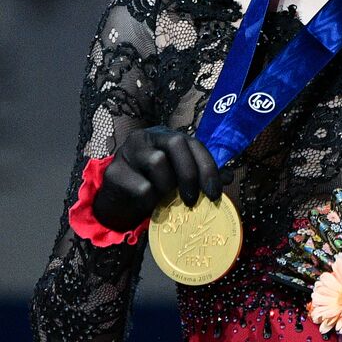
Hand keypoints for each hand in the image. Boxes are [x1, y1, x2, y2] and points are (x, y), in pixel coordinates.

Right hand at [91, 126, 220, 231]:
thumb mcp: (179, 180)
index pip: (193, 143)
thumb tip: (228, 177)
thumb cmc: (153, 187)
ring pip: (157, 161)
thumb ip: (202, 175)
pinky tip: (148, 205)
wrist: (118, 204)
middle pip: (175, 143)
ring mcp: (127, 152)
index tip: (214, 193)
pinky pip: (140, 186)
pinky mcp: (113, 172)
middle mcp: (146, 138)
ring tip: (165, 200)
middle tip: (192, 199)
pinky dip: (149, 200)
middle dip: (189, 173)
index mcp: (166, 137)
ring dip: (166, 187)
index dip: (208, 167)